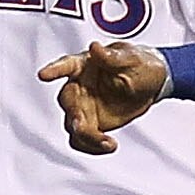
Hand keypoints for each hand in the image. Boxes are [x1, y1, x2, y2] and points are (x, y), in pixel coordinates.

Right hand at [39, 42, 167, 155]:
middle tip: (81, 124)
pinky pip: (81, 139)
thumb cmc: (138, 65)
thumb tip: (96, 48)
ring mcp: (83, 106)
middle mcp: (79, 86)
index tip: (44, 75)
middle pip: (67, 101)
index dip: (55, 70)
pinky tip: (108, 145)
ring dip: (85, 135)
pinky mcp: (90, 123)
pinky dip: (91, 146)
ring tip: (106, 142)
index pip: (66, 65)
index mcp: (84, 65)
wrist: (150, 85)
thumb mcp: (132, 59)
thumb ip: (112, 56)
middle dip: (73, 114)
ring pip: (72, 124)